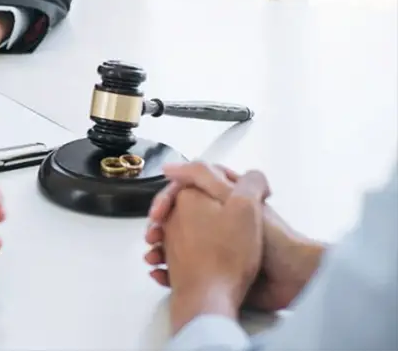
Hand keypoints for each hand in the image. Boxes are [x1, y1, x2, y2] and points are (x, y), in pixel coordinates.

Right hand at [161, 172, 268, 331]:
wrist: (292, 279)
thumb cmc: (271, 238)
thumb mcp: (235, 198)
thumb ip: (205, 176)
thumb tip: (171, 166)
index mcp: (224, 197)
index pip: (184, 190)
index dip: (167, 200)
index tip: (158, 214)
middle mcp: (218, 219)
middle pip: (177, 217)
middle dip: (159, 227)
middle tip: (152, 238)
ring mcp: (217, 245)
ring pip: (177, 244)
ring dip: (160, 250)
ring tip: (153, 259)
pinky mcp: (217, 269)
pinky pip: (185, 268)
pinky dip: (169, 271)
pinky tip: (161, 274)